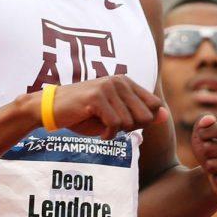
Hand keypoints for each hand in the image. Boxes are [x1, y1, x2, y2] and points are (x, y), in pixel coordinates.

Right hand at [44, 75, 167, 138]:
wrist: (52, 109)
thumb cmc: (84, 114)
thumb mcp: (116, 115)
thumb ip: (140, 115)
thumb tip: (165, 115)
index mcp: (126, 82)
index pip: (154, 105)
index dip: (143, 121)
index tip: (125, 123)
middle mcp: (120, 81)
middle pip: (146, 116)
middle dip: (132, 128)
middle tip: (113, 127)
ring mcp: (108, 87)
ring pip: (130, 122)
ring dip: (117, 132)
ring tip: (102, 127)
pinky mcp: (97, 97)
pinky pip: (115, 125)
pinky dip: (108, 135)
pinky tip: (99, 133)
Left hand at [191, 114, 216, 200]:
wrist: (215, 174)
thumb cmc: (209, 149)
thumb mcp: (202, 133)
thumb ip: (202, 121)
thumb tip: (208, 120)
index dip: (205, 133)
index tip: (201, 136)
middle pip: (213, 149)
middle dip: (204, 153)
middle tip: (208, 155)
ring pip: (214, 166)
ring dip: (209, 167)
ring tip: (213, 166)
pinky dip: (215, 181)